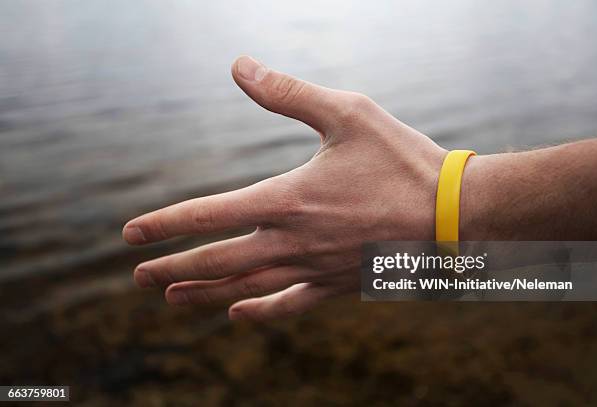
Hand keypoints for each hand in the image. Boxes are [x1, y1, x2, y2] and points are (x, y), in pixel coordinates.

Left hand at [123, 56, 446, 320]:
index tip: (131, 234)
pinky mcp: (337, 284)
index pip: (208, 215)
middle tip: (140, 275)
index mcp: (287, 198)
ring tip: (171, 298)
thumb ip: (288, 94)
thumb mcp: (346, 112)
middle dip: (174, 268)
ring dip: (204, 294)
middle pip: (217, 262)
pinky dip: (261, 312)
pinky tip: (238, 315)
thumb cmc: (401, 158)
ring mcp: (314, 268)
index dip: (165, 224)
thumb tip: (239, 66)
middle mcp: (293, 241)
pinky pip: (291, 305)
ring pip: (246, 289)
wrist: (453, 211)